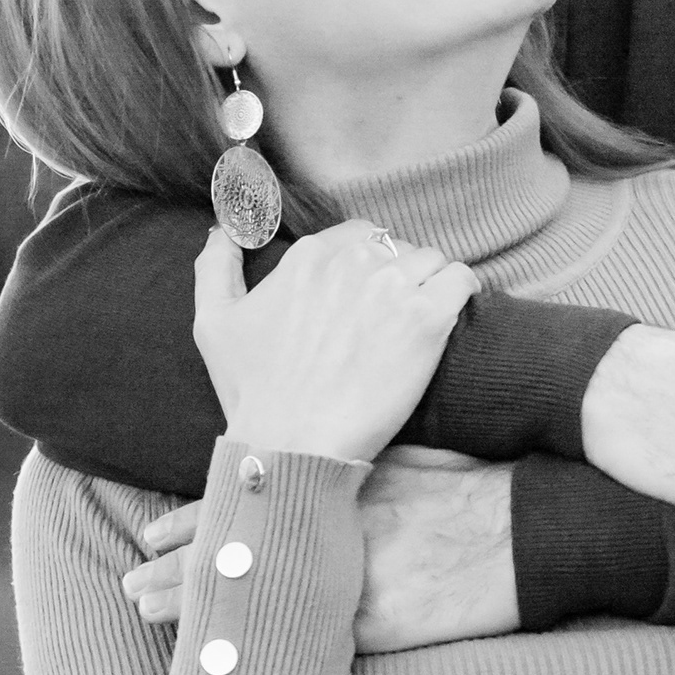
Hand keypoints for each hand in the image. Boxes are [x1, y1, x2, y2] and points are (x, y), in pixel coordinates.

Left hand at [122, 454, 518, 651]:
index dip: (198, 517)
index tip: (153, 528)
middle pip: (238, 551)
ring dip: (200, 610)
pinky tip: (225, 669)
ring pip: (256, 596)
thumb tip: (341, 442)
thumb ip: (372, 451)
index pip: (248, 500)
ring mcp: (350, 577)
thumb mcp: (421, 447)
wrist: (533, 526)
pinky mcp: (377, 622)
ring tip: (149, 616)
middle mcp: (331, 528)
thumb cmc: (485, 483)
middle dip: (181, 569)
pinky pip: (304, 644)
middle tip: (131, 582)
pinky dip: (260, 655)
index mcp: (338, 483)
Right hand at [194, 220, 477, 463]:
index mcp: (308, 257)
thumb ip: (214, 268)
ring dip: (428, 284)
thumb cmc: (253, 393)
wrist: (292, 444)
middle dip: (396, 274)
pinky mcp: (427, 320)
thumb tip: (219, 230)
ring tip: (417, 322)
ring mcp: (392, 288)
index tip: (363, 296)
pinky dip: (459, 292)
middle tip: (389, 317)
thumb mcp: (213, 323)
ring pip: (430, 261)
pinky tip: (445, 318)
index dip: (364, 264)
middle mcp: (352, 262)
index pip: (356, 235)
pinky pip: (461, 281)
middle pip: (395, 246)